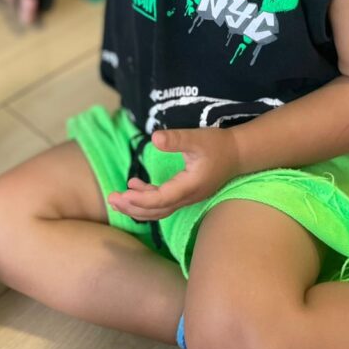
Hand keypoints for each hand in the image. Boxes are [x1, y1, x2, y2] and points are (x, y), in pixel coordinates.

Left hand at [107, 127, 239, 220]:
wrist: (238, 154)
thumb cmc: (218, 145)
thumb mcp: (197, 138)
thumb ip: (176, 139)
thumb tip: (154, 138)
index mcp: (189, 186)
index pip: (160, 199)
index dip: (140, 199)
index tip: (122, 194)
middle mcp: (187, 197)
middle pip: (156, 211)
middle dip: (132, 207)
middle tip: (111, 199)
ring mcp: (187, 198)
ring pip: (159, 210)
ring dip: (137, 206)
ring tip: (117, 198)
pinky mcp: (186, 193)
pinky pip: (164, 202)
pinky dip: (148, 197)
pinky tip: (135, 184)